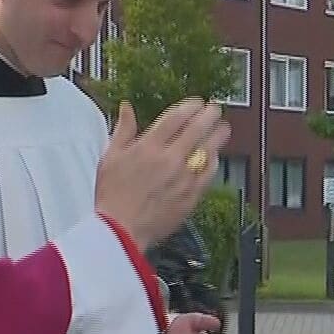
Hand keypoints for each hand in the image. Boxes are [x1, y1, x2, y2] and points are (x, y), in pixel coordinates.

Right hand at [95, 99, 231, 249]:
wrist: (120, 231)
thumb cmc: (112, 197)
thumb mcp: (110, 157)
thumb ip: (123, 129)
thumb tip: (127, 108)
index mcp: (148, 148)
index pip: (176, 118)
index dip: (190, 106)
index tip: (197, 103)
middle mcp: (168, 160)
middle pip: (197, 130)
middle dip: (209, 115)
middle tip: (215, 109)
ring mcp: (182, 179)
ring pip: (207, 151)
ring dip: (217, 136)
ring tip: (223, 128)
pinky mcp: (190, 196)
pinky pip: (208, 174)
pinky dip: (213, 162)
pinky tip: (214, 156)